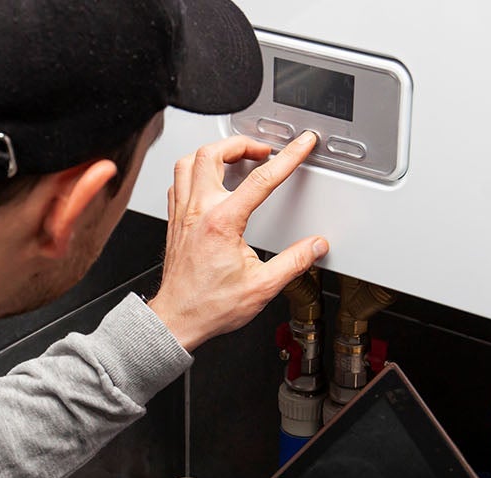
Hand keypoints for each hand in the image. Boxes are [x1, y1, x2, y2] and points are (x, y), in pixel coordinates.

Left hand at [146, 132, 327, 350]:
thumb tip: (316, 245)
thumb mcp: (262, 287)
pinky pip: (178, 182)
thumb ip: (294, 262)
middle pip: (212, 154)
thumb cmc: (209, 306)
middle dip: (241, 144)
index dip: (287, 157)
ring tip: (234, 156)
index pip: (261, 178)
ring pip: (188, 162)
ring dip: (213, 152)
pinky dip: (194, 171)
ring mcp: (182, 214)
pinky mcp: (174, 222)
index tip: (301, 145)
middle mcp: (198, 212)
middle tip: (261, 150)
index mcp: (222, 223)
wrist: (177, 320)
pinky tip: (207, 179)